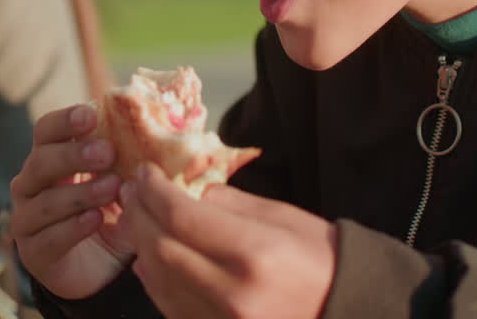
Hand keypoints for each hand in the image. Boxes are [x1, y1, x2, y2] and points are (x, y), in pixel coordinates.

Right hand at [9, 104, 134, 299]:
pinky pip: (49, 237)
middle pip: (41, 162)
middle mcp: (31, 184)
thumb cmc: (112, 210)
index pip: (46, 131)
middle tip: (108, 153)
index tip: (92, 115)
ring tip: (112, 188)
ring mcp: (28, 219)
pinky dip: (73, 227)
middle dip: (74, 155)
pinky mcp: (34, 252)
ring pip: (45, 201)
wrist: (102, 267)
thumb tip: (181, 117)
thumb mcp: (126, 179)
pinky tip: (95, 219)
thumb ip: (139, 151)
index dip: (65, 121)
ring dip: (80, 193)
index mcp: (50, 158)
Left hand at [119, 163, 336, 318]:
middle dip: (140, 215)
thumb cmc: (319, 258)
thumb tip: (187, 192)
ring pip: (159, 280)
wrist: (345, 311)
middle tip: (131, 191)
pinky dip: (153, 278)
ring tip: (135, 218)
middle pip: (162, 248)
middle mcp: (231, 291)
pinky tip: (148, 257)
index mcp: (253, 252)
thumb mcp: (282, 217)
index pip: (182, 216)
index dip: (155, 191)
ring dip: (140, 246)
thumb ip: (229, 203)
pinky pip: (170, 306)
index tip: (146, 172)